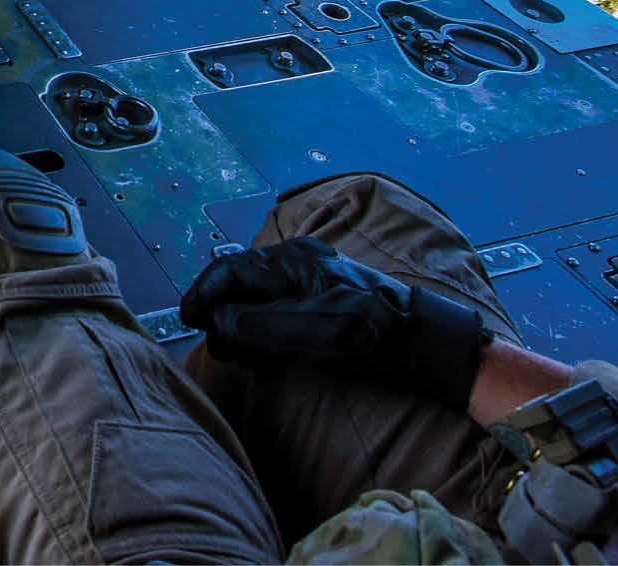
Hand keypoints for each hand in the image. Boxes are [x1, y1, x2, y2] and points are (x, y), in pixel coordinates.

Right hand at [179, 236, 493, 410]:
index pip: (229, 270)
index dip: (203, 295)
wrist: (430, 346)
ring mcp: (315, 276)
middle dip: (224, 315)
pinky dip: (267, 328)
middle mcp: (300, 260)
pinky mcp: (327, 297)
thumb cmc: (375, 337)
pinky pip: (281, 307)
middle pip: (241, 283)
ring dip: (245, 326)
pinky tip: (271, 353)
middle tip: (221, 349)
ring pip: (259, 297)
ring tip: (245, 356)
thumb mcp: (310, 331)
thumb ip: (256, 324)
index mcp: (293, 259)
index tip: (187, 320)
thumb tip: (219, 322)